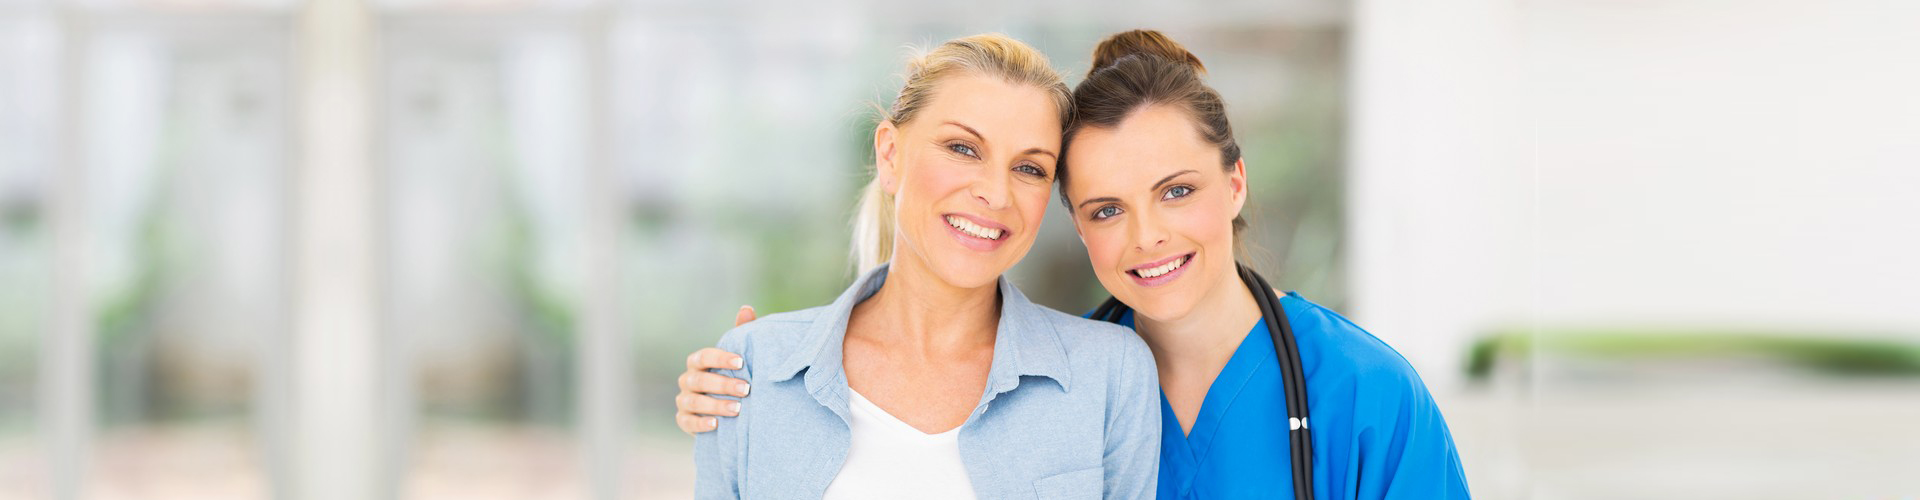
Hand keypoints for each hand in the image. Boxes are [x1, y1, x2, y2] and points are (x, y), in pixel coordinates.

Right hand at [675, 305, 756, 434]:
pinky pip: (687, 422)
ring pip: (693, 401)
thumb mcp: (739, 357)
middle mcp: (687, 379)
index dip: (720, 358)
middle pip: (699, 380)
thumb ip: (741, 334)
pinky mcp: (684, 420)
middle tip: (746, 389)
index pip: (704, 356)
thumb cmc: (734, 376)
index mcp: (698, 362)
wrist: (730, 411)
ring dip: (715, 405)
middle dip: (723, 384)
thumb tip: (746, 308)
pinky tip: (717, 425)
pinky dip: (701, 423)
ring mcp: (683, 400)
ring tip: (737, 409)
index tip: (741, 362)